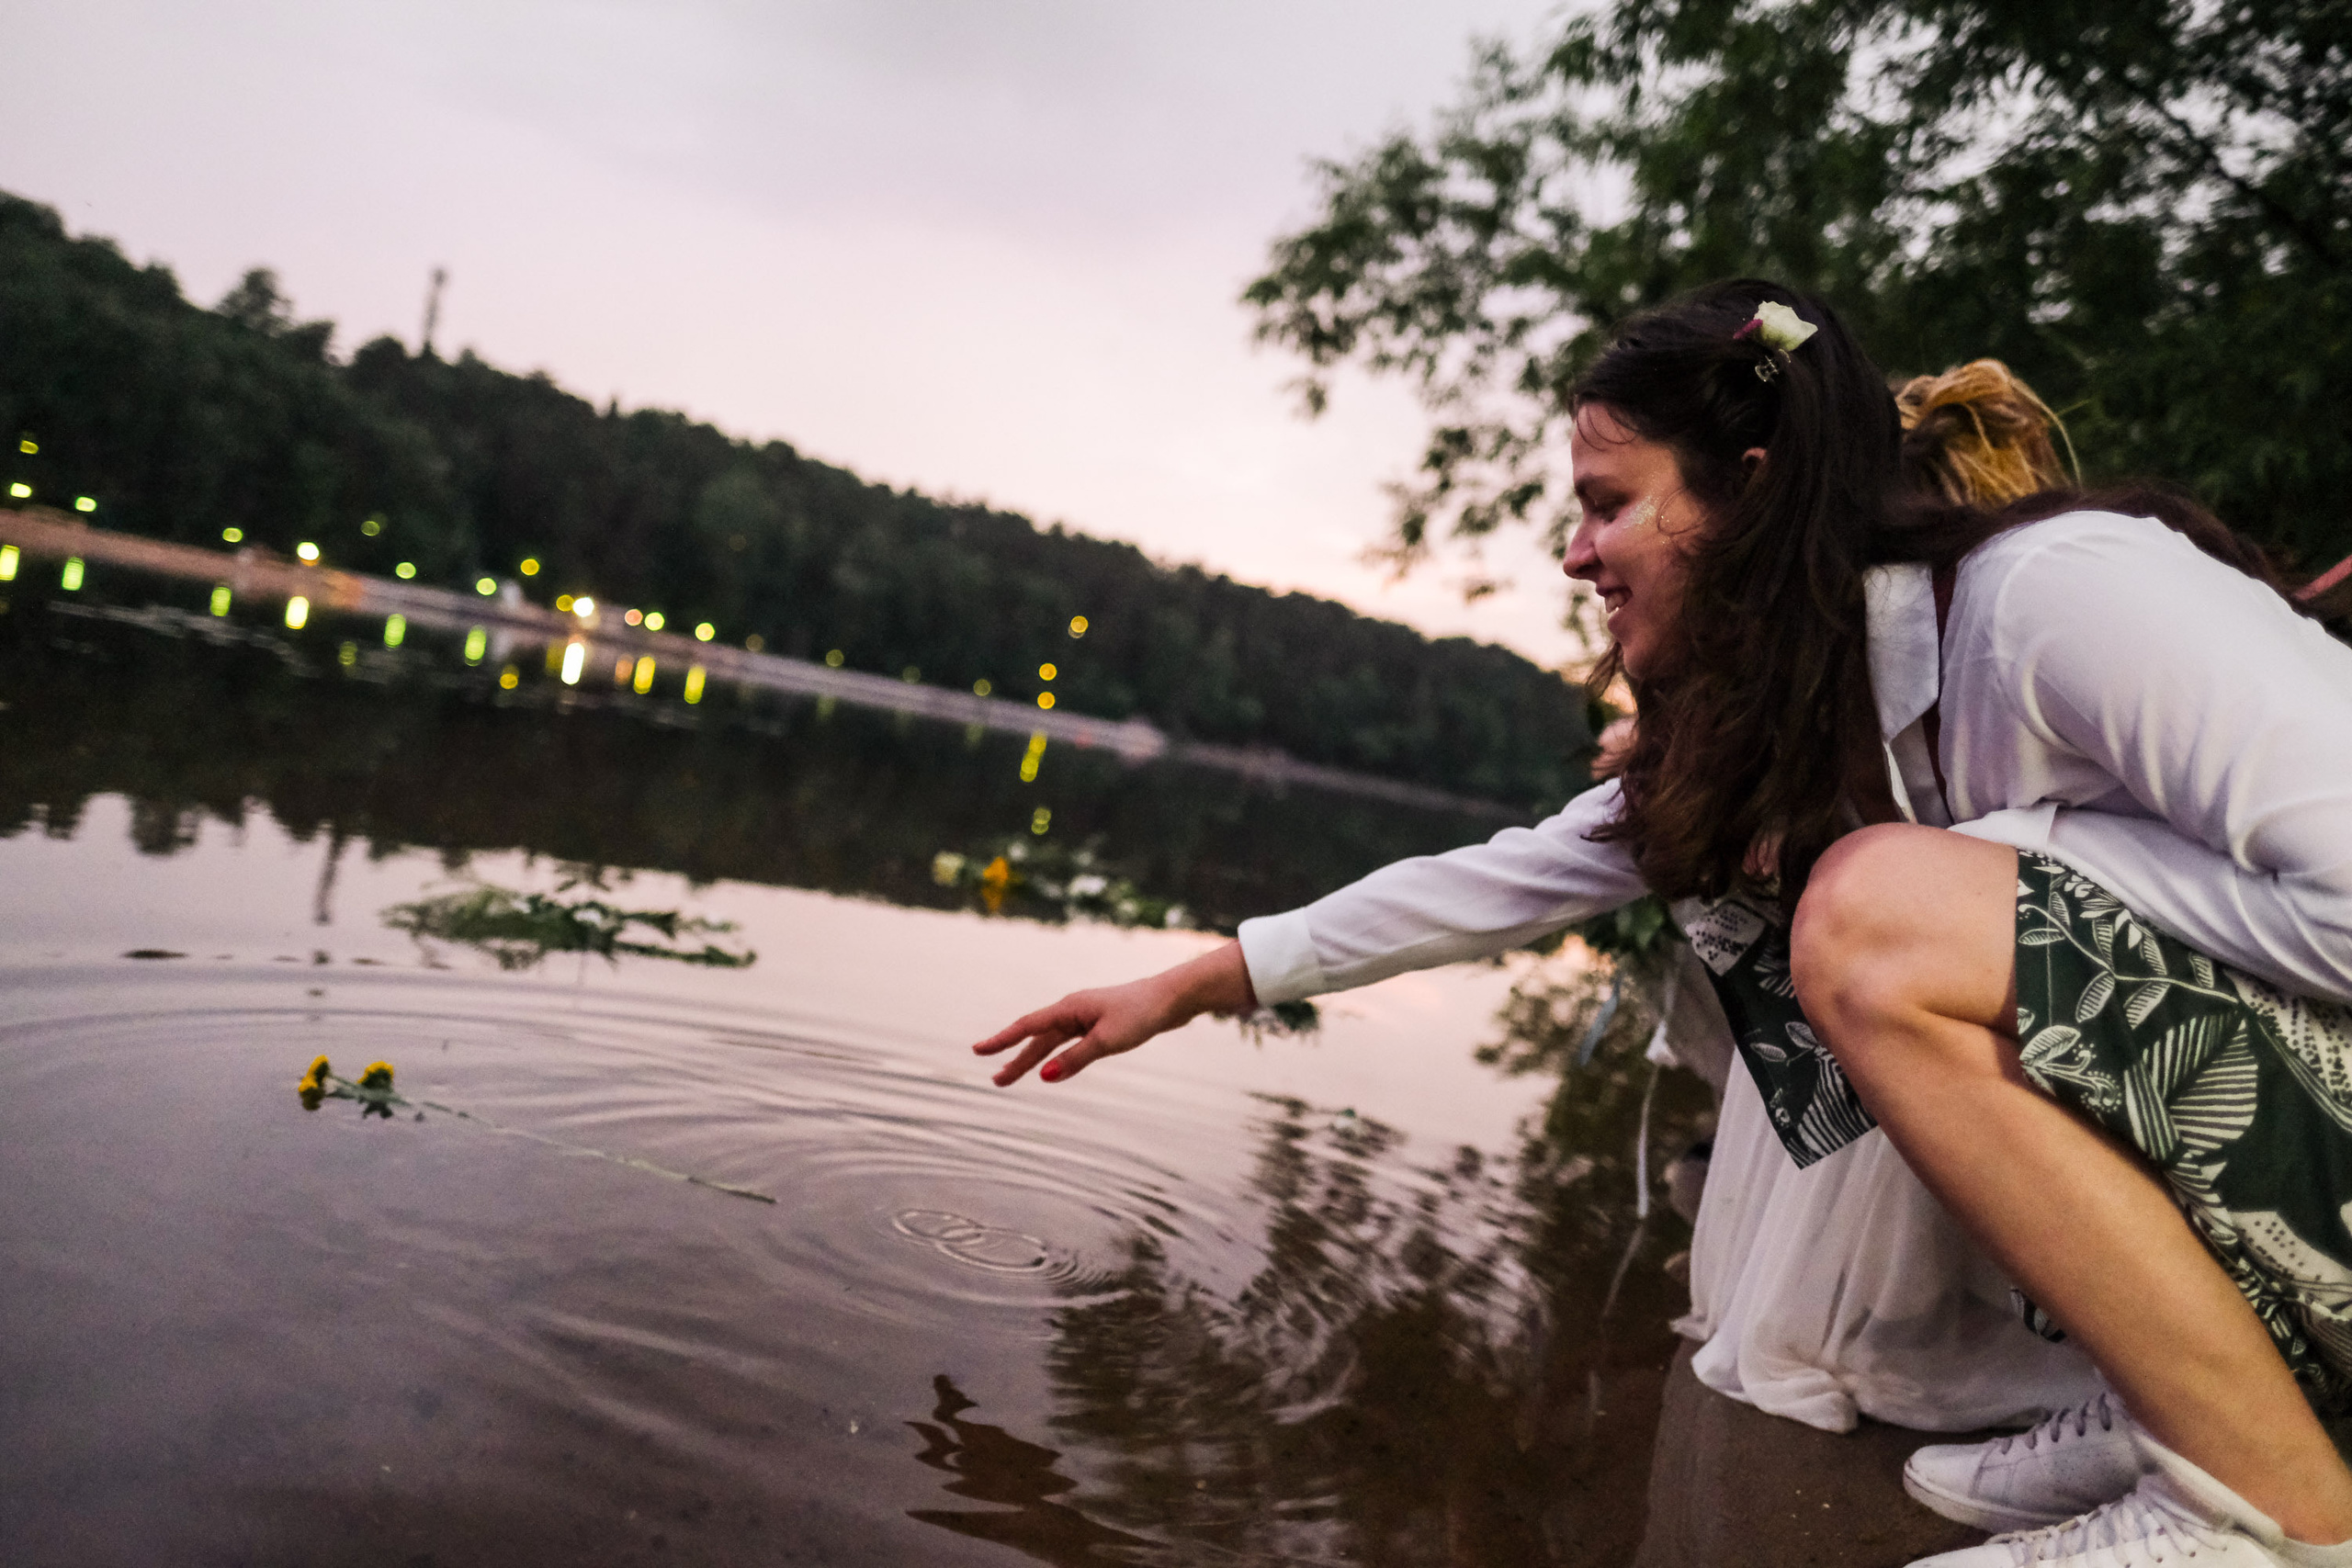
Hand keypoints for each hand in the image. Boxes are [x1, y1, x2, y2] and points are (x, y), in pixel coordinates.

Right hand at [972, 940, 1256, 1085]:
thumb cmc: (1142, 1014)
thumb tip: (1044, 1077)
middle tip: (995, 1081)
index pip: (1027, 1027)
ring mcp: (1086, 1017)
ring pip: (1052, 1043)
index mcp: (1069, 1009)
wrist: (1173, 997)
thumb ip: (1075, 1060)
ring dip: (1033, 1060)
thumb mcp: (1107, 1041)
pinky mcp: (1101, 1024)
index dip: (1001, 1041)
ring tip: (1013, 1078)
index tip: (977, 1051)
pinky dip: (1055, 1056)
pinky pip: (1068, 1043)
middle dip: (1015, 1059)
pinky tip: (1052, 1066)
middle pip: (1037, 1038)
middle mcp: (1073, 1011)